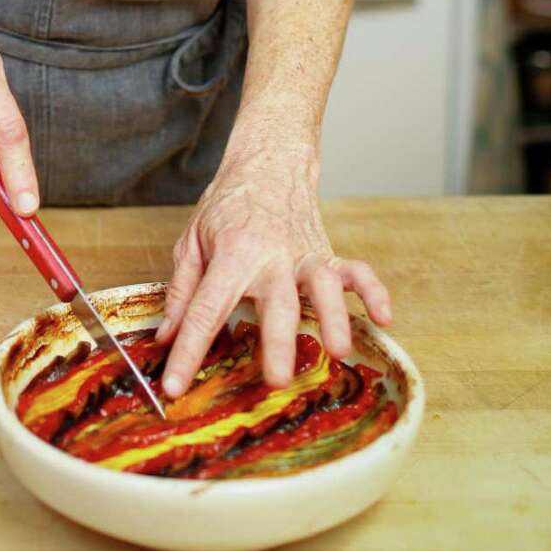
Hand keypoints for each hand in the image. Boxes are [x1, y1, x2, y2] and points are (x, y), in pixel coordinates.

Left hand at [153, 138, 391, 396]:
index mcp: (231, 256)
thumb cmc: (226, 207)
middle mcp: (271, 258)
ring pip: (323, 287)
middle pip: (276, 303)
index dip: (189, 350)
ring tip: (339, 350)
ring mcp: (304, 256)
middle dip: (279, 341)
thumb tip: (167, 337)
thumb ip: (182, 290)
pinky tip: (383, 318)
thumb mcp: (192, 241)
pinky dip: (373, 292)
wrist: (267, 164)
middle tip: (277, 379)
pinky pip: (356, 272)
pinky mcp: (327, 254)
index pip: (206, 309)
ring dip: (333, 317)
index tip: (175, 386)